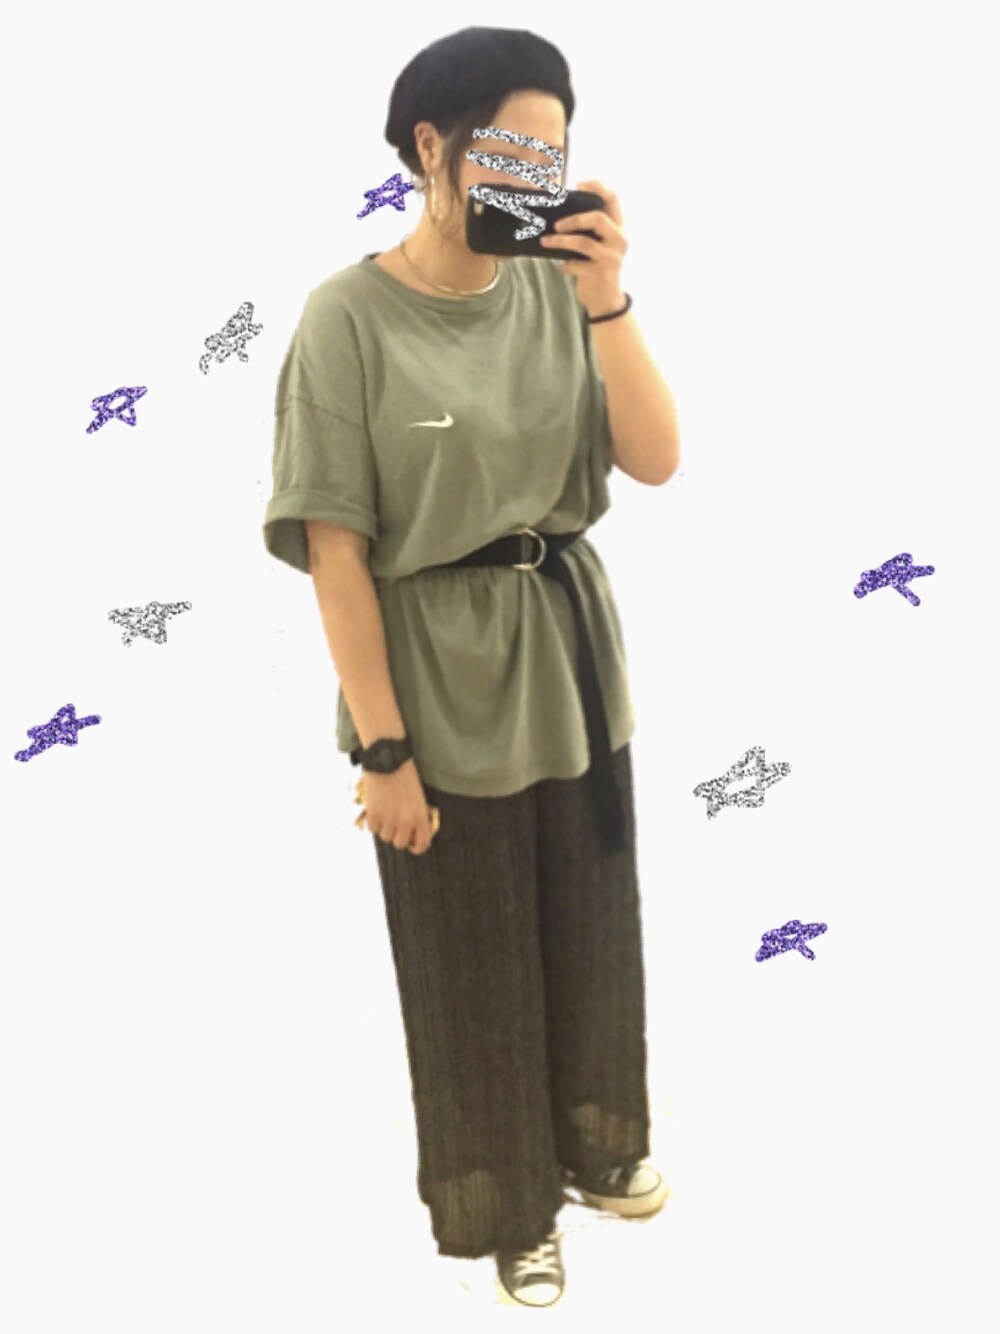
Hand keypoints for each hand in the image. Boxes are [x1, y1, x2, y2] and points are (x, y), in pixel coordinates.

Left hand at [540, 179, 627, 319]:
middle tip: (556, 225)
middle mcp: (619, 240)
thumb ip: (590, 229)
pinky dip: (565, 265)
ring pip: (583, 242)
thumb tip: (560, 213)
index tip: (579, 184)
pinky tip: (562, 267)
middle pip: (598, 218)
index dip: (597, 186)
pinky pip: (576, 264)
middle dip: (574, 219)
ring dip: (560, 241)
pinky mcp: (599, 274)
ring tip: (546, 241)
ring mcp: (610, 258)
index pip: (613, 198)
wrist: (606, 300)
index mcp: (619, 228)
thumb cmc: (598, 266)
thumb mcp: (600, 244)